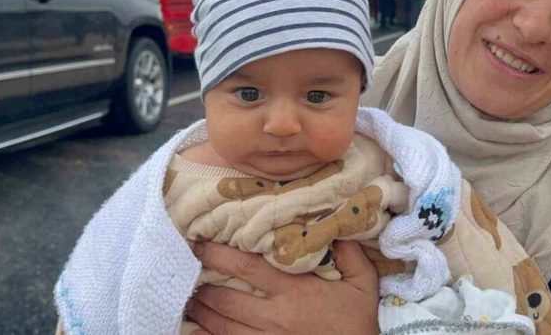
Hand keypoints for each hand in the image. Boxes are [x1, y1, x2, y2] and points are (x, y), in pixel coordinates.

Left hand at [187, 241, 378, 333]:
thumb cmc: (358, 323)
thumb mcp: (364, 284)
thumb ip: (349, 254)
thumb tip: (336, 226)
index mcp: (295, 292)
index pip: (248, 268)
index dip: (220, 255)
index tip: (201, 243)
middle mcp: (275, 316)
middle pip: (227, 299)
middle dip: (202, 285)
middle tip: (187, 270)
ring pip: (223, 327)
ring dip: (202, 312)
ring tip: (188, 299)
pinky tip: (197, 332)